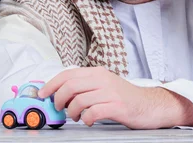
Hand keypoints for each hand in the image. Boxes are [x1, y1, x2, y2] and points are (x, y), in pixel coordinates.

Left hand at [38, 67, 192, 128]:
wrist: (151, 104)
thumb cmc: (124, 97)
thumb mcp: (103, 85)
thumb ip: (85, 86)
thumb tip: (60, 92)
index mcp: (97, 72)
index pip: (67, 74)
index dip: (51, 84)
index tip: (42, 94)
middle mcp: (102, 79)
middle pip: (70, 85)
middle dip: (58, 98)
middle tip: (59, 108)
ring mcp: (110, 92)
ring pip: (79, 100)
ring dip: (72, 111)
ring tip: (76, 117)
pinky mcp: (117, 106)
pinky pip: (93, 112)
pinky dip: (87, 118)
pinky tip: (89, 120)